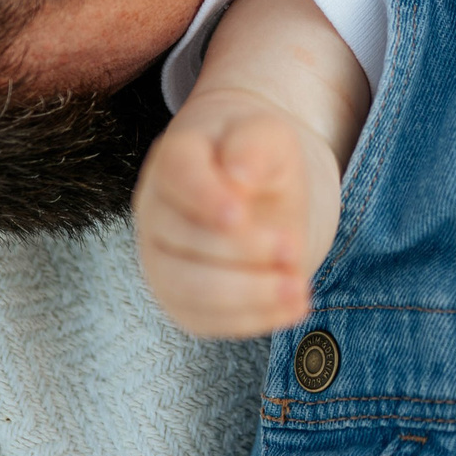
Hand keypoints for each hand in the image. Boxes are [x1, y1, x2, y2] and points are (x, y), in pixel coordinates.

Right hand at [134, 93, 341, 338]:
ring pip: (188, 287)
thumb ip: (255, 146)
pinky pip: (206, 319)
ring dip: (246, 293)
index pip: (177, 172)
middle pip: (183, 237)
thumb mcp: (270, 137)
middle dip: (241, 250)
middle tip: (292, 247)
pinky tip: (294, 307)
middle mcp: (157, 210)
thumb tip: (239, 178)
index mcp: (176, 157)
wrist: (256, 191)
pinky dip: (252, 318)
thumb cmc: (259, 159)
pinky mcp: (181, 300)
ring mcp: (162, 259)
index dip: (204, 196)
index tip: (241, 213)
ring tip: (298, 288)